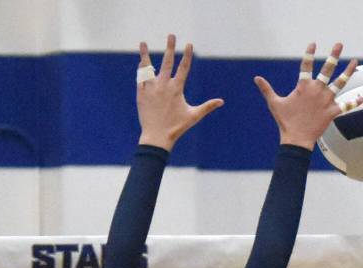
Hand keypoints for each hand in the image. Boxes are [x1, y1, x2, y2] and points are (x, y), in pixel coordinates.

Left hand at [136, 35, 223, 150]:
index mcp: (176, 89)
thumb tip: (221, 101)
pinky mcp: (141, 93)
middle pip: (167, 62)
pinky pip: (141, 77)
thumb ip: (207, 106)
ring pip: (148, 67)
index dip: (187, 55)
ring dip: (146, 54)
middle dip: (170, 47)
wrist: (157, 136)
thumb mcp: (194, 116)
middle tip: (171, 35)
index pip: (183, 67)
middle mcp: (163, 85)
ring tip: (143, 42)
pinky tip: (141, 62)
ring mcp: (151, 88)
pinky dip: (142, 69)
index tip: (189, 44)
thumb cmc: (177, 127)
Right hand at [254, 42, 362, 149]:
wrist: (297, 139)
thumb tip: (256, 78)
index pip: (306, 65)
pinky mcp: (333, 112)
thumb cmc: (285, 121)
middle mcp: (317, 90)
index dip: (309, 54)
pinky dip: (355, 102)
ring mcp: (326, 100)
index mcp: (303, 86)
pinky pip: (346, 106)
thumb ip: (267, 89)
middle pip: (327, 69)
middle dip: (333, 55)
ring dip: (348, 71)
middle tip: (339, 44)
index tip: (313, 43)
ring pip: (340, 83)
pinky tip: (362, 97)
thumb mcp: (274, 103)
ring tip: (355, 62)